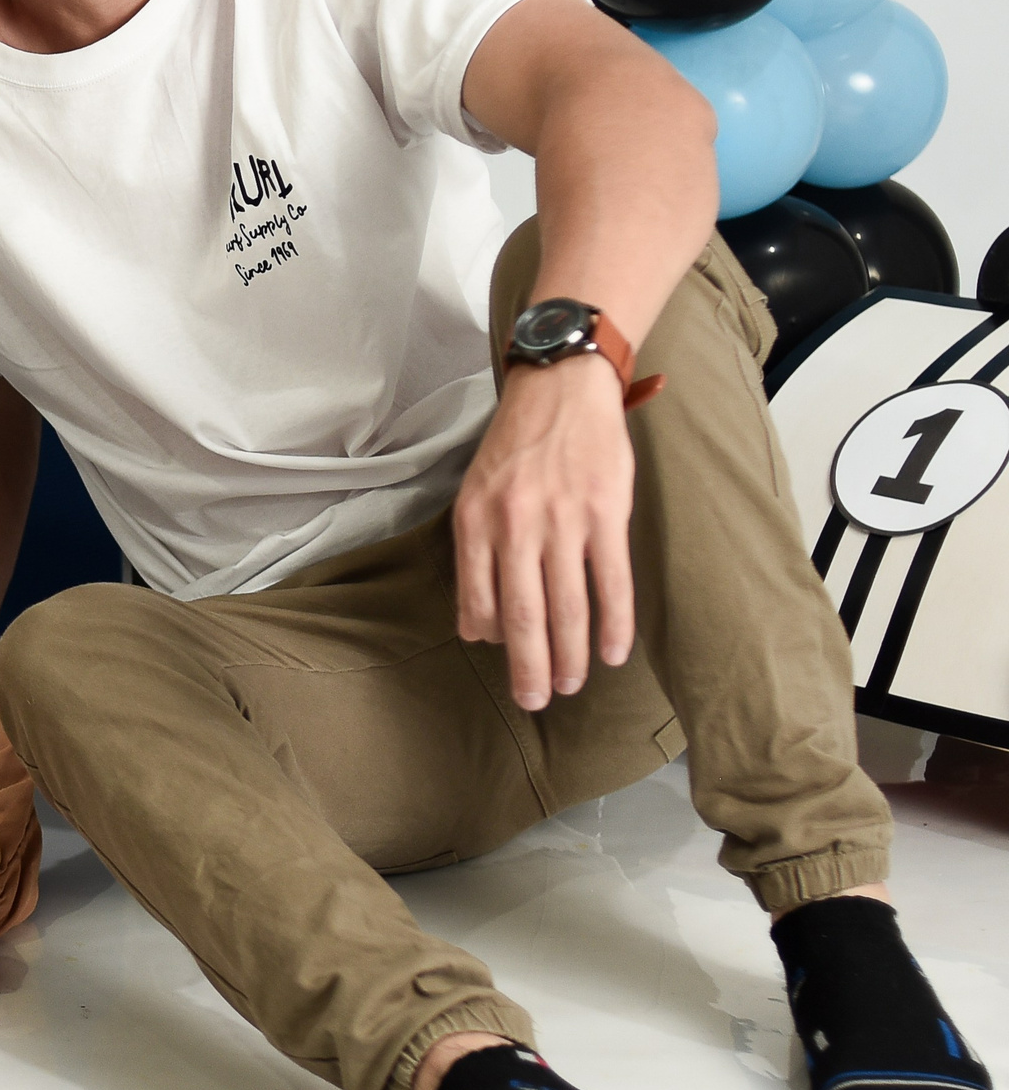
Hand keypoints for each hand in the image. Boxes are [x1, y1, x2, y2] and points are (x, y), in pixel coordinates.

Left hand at [454, 355, 638, 712]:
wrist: (560, 388)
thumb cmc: (515, 445)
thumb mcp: (476, 492)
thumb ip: (476, 554)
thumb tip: (477, 625)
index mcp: (476, 521)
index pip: (478, 598)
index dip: (491, 639)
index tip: (503, 663)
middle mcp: (515, 525)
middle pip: (522, 615)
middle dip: (528, 667)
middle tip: (534, 701)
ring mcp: (562, 521)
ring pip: (567, 607)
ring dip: (569, 655)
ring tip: (570, 686)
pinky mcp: (604, 514)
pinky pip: (611, 582)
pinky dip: (614, 625)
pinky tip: (614, 653)